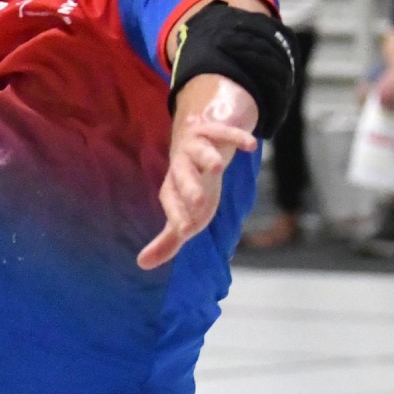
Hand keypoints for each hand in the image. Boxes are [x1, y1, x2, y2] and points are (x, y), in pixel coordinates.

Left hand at [140, 108, 257, 270]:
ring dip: (208, 157)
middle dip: (189, 186)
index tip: (185, 232)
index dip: (177, 215)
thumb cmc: (193, 183)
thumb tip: (141, 264)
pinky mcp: (214, 129)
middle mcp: (181, 162)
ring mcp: (197, 143)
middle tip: (198, 202)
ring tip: (218, 167)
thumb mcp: (184, 210)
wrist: (199, 138)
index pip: (171, 199)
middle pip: (182, 173)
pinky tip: (251, 146)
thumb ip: (168, 238)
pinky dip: (237, 137)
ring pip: (200, 148)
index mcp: (173, 184)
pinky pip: (225, 131)